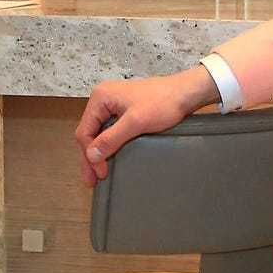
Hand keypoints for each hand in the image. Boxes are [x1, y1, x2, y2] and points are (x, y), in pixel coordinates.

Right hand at [74, 66, 219, 186]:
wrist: (187, 92)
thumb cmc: (164, 102)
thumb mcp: (136, 122)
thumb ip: (112, 138)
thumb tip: (91, 155)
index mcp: (101, 97)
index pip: (85, 131)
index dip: (90, 155)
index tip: (100, 173)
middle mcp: (104, 99)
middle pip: (90, 133)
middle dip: (91, 157)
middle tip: (92, 180)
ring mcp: (114, 104)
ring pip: (100, 133)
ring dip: (100, 152)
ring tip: (98, 173)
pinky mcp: (125, 110)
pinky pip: (111, 130)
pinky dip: (110, 144)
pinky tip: (110, 156)